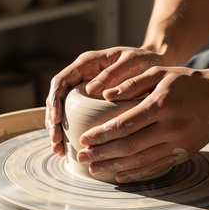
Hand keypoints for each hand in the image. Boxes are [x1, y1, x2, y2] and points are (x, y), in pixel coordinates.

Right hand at [44, 46, 163, 155]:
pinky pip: (73, 115)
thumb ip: (113, 73)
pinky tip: (68, 147)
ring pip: (61, 108)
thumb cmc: (145, 60)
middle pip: (57, 97)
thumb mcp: (132, 62)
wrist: (156, 62)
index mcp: (87, 63)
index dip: (55, 100)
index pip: (61, 81)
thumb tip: (92, 90)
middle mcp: (82, 75)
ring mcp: (84, 88)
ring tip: (58, 149)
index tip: (57, 120)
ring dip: (57, 129)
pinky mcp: (90, 100)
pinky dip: (68, 130)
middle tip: (56, 141)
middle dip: (53, 120)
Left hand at [74, 66, 208, 182]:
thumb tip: (104, 93)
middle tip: (82, 157)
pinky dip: (137, 173)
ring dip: (115, 167)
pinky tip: (120, 176)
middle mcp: (170, 126)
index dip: (102, 134)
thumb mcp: (160, 73)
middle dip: (102, 154)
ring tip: (95, 169)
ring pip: (141, 160)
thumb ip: (132, 83)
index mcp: (161, 104)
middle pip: (129, 146)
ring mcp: (179, 143)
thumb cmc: (186, 82)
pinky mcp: (185, 153)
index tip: (84, 139)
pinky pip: (157, 167)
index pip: (124, 124)